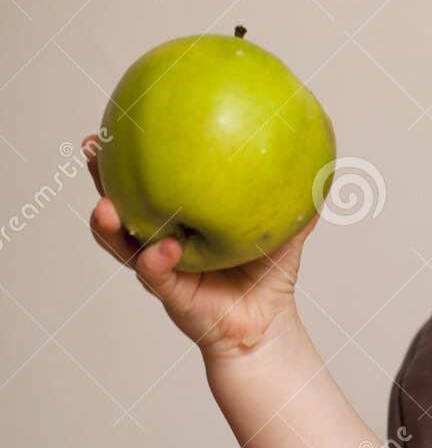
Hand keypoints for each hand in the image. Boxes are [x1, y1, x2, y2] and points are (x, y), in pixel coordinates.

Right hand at [83, 132, 312, 360]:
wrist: (268, 325)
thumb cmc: (269, 275)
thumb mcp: (284, 232)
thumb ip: (298, 202)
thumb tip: (322, 166)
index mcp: (180, 218)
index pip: (147, 179)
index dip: (129, 154)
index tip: (116, 122)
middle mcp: (160, 239)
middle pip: (119, 204)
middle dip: (101, 179)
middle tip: (93, 150)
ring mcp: (160, 267)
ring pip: (122, 243)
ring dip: (109, 224)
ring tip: (106, 206)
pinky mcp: (169, 293)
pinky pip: (155, 275)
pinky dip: (157, 260)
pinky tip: (167, 247)